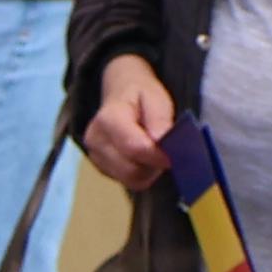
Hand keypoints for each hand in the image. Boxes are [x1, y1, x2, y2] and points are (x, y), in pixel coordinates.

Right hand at [81, 53, 175, 187]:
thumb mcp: (156, 97)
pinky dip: (141, 174)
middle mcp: (96, 140)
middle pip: (131, 170)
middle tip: (167, 152)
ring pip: (129, 179)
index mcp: (108, 119)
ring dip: (149, 171)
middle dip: (154, 165)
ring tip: (156, 153)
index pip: (134, 147)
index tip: (175, 154)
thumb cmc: (140, 93)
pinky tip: (145, 158)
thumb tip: (161, 143)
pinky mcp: (101, 167)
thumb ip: (159, 120)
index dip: (158, 155)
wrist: (120, 91)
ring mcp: (95, 156)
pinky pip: (126, 181)